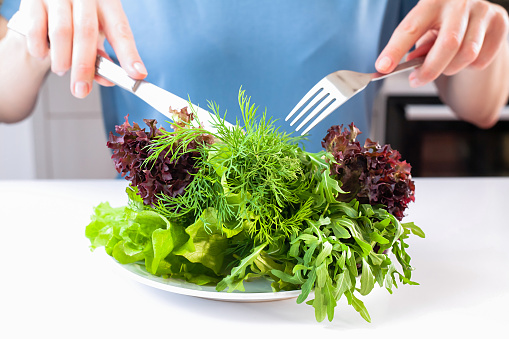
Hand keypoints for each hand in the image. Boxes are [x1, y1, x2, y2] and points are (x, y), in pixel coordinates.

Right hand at [19, 0, 146, 97]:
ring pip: (61, 32)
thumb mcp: (97, 29)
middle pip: (87, 33)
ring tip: (62, 70)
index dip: (129, 55)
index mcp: (107, 2)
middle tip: (82, 90)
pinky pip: (35, 29)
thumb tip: (108, 79)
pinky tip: (44, 55)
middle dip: (84, 67)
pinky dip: (40, 48)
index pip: (121, 30)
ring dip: (62, 59)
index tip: (136, 75)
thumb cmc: (78, 17)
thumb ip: (102, 54)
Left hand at [375, 0, 508, 86]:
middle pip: (448, 45)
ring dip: (450, 69)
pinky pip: (482, 59)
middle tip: (415, 80)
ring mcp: (483, 10)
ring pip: (467, 55)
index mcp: (432, 1)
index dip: (395, 49)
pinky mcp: (500, 22)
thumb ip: (415, 47)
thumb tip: (405, 65)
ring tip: (442, 65)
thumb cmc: (441, 22)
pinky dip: (469, 67)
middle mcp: (459, 2)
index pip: (410, 28)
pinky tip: (463, 57)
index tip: (383, 67)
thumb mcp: (424, 29)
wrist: (473, 11)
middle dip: (430, 70)